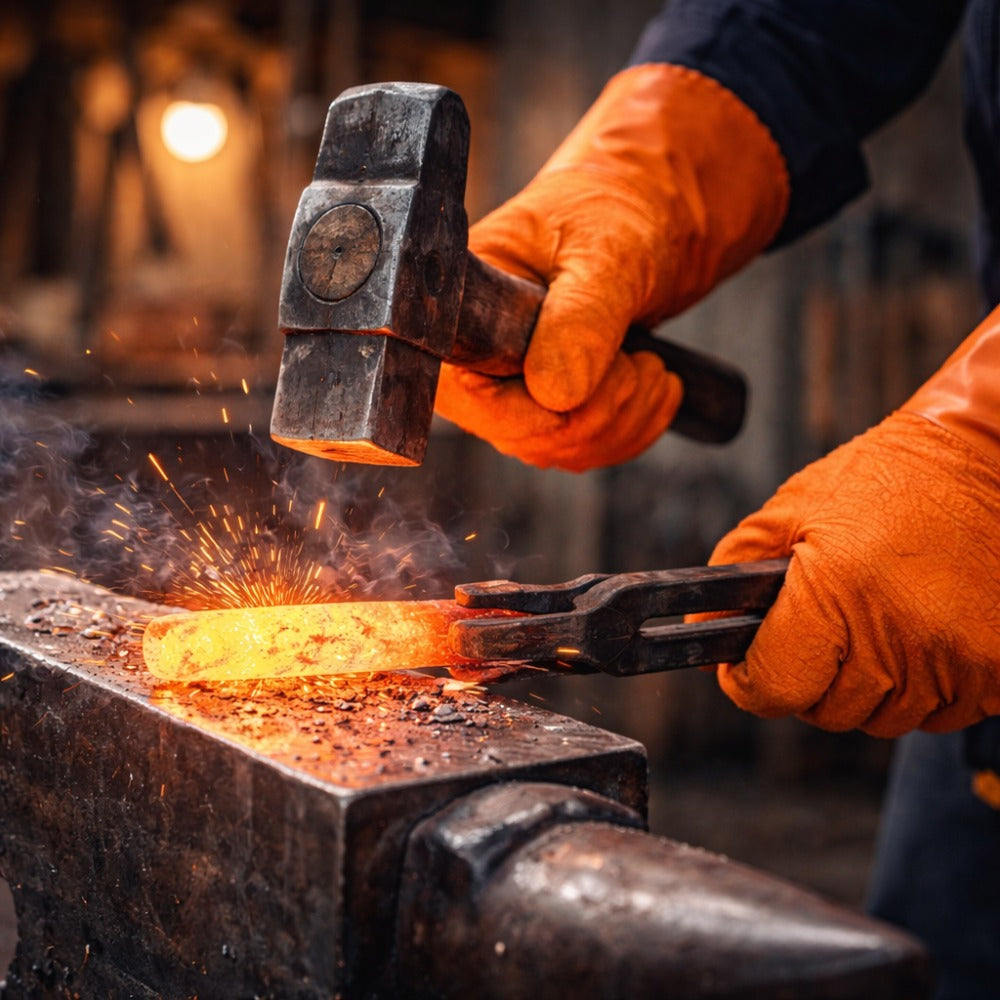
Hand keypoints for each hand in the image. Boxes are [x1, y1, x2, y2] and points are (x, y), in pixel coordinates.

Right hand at [435, 63, 787, 470]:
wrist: (654, 212)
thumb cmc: (618, 210)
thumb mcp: (605, 254)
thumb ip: (579, 320)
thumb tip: (554, 394)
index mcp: (464, 314)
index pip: (470, 398)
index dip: (537, 410)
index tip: (600, 376)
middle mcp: (479, 360)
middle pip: (522, 435)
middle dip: (597, 413)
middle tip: (642, 365)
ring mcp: (514, 389)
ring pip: (559, 449)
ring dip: (622, 421)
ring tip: (653, 369)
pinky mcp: (552, 405)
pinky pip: (584, 448)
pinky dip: (631, 428)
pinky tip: (656, 387)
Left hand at [705, 309, 999, 736]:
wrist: (987, 460)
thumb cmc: (887, 479)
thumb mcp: (791, 509)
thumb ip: (735, 570)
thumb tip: (703, 626)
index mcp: (836, 592)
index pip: (772, 688)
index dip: (749, 679)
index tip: (748, 663)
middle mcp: (896, 637)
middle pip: (825, 711)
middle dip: (808, 677)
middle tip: (819, 628)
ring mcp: (954, 661)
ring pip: (881, 718)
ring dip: (866, 685)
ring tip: (872, 622)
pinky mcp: (996, 672)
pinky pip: (939, 715)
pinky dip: (921, 688)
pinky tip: (916, 633)